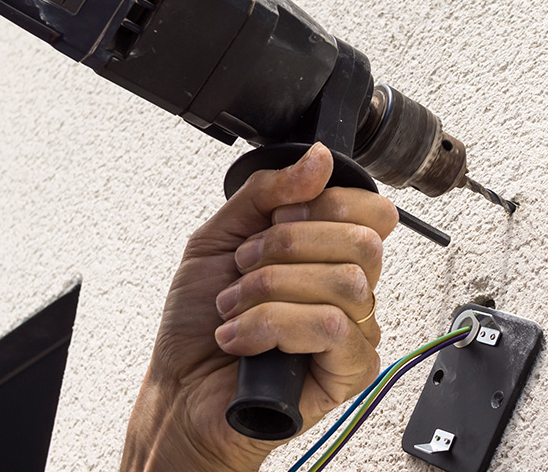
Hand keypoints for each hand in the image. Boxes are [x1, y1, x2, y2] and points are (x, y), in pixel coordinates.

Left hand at [121, 143, 398, 471]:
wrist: (177, 390)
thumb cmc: (198, 323)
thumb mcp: (219, 237)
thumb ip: (268, 192)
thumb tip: (319, 157)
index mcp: (327, 254)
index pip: (371, 212)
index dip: (325, 205)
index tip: (277, 219)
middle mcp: (348, 291)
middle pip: (363, 242)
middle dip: (288, 246)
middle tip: (245, 266)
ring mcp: (352, 332)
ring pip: (345, 283)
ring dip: (270, 289)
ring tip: (235, 308)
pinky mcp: (347, 372)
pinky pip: (332, 327)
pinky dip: (275, 325)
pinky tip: (246, 340)